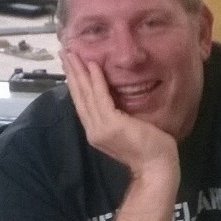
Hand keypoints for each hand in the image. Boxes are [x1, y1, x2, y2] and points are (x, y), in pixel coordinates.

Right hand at [61, 49, 177, 180]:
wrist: (156, 167)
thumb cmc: (149, 150)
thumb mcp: (127, 129)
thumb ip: (117, 117)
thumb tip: (115, 98)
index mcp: (96, 132)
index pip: (82, 103)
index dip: (74, 83)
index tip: (69, 66)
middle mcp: (94, 130)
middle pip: (79, 97)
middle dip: (71, 73)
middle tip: (63, 52)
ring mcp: (101, 128)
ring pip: (86, 94)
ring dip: (78, 72)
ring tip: (71, 54)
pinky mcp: (112, 124)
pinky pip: (101, 97)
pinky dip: (95, 80)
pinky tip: (92, 65)